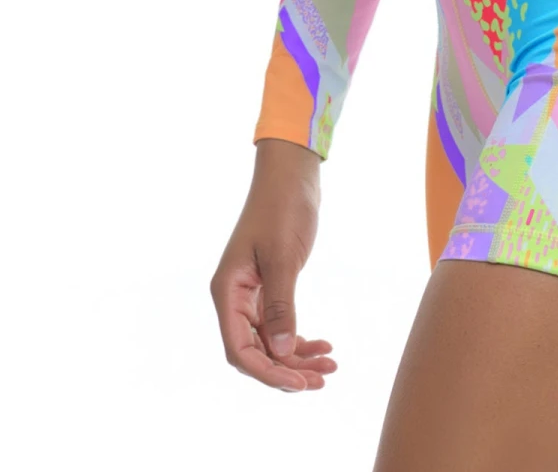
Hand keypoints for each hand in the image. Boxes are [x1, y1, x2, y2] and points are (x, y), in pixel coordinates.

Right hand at [210, 138, 336, 392]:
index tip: (300, 383)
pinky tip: (325, 344)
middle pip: (254, 352)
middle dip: (287, 370)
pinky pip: (280, 325)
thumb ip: (281, 306)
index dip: (268, 372)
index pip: (239, 349)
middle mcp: (234, 297)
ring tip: (331, 366)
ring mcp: (251, 294)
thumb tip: (282, 353)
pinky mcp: (270, 287)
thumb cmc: (282, 207)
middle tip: (322, 379)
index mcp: (227, 291)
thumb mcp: (283, 256)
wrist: (292, 173)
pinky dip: (300, 339)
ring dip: (297, 358)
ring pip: (270, 342)